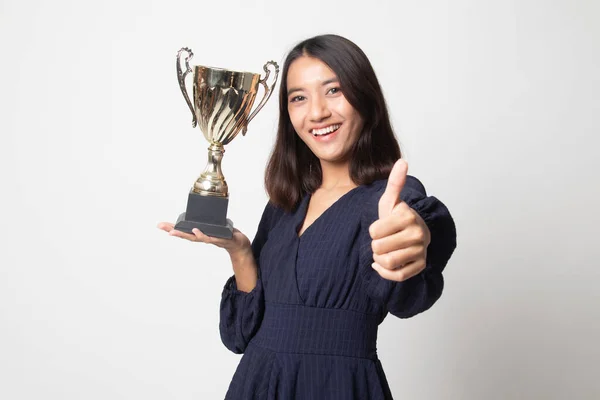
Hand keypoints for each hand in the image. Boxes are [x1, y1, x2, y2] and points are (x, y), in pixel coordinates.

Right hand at [156, 222, 251, 257]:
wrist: (239, 244)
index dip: (172, 228)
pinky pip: (210, 237)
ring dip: (184, 234)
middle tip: (162, 228)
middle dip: (173, 231)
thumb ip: (205, 222)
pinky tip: (195, 230)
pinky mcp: (220, 239)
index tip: (160, 225)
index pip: (184, 230)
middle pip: (186, 235)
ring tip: (174, 231)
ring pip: (196, 238)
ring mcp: (211, 239)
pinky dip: (201, 234)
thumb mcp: (213, 226)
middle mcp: (203, 237)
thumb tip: (198, 212)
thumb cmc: (225, 235)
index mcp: (201, 233)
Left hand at [369, 159, 430, 281]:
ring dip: (379, 258)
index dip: (372, 231)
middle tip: (383, 239)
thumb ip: (395, 182)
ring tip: (384, 250)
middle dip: (375, 245)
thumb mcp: (391, 200)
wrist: (413, 233)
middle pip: (378, 248)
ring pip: (387, 262)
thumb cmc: (397, 218)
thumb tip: (402, 161)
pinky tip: (383, 263)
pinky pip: (396, 276)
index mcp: (407, 217)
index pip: (374, 232)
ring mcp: (420, 251)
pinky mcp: (420, 266)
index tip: (380, 227)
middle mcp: (417, 234)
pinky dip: (385, 272)